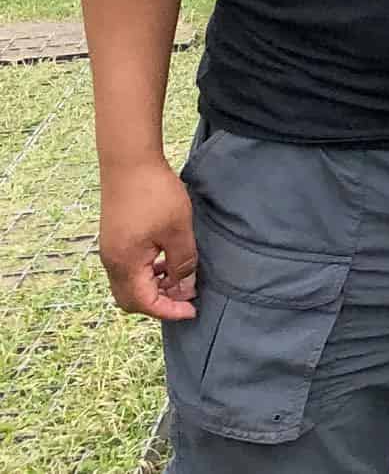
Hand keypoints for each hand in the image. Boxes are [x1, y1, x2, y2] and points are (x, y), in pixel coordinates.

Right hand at [99, 157, 198, 319]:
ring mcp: (111, 250)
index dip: (169, 310)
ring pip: (130, 284)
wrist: (129, 162)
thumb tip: (186, 286)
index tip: (192, 311)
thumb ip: (183, 261)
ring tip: (182, 279)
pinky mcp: (115, 239)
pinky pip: (129, 268)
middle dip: (159, 303)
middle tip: (186, 298)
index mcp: (125, 264)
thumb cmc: (155, 193)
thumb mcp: (178, 230)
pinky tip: (168, 262)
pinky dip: (148, 273)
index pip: (144, 303)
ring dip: (154, 287)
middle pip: (131, 299)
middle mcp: (112, 262)